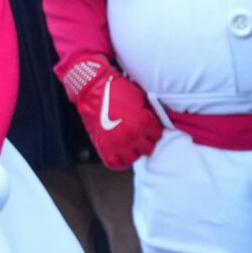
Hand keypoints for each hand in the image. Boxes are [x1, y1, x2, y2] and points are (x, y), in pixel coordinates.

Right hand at [57, 51, 162, 168]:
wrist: (93, 88)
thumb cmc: (116, 90)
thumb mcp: (140, 99)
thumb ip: (148, 114)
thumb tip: (152, 123)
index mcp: (143, 123)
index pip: (157, 135)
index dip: (154, 130)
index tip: (149, 128)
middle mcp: (131, 135)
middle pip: (147, 149)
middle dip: (145, 141)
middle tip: (140, 136)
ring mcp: (117, 143)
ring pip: (133, 158)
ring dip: (133, 151)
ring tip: (130, 144)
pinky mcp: (103, 146)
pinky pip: (114, 163)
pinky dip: (118, 161)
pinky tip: (120, 154)